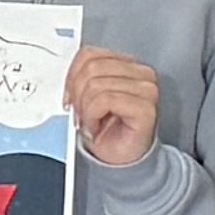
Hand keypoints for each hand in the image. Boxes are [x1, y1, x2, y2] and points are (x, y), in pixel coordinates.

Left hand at [66, 48, 164, 168]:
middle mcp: (142, 73)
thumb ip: (81, 76)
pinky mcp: (145, 108)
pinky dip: (92, 116)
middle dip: (77, 94)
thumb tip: (67, 72)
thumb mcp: (87, 96)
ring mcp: (147, 90)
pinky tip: (96, 127)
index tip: (68, 97)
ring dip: (85, 109)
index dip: (71, 76)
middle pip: (91, 67)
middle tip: (79, 114)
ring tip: (90, 123)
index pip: (90, 54)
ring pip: (96, 84)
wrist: (120, 160)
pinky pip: (105, 100)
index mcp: (127, 64)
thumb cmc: (108, 130)